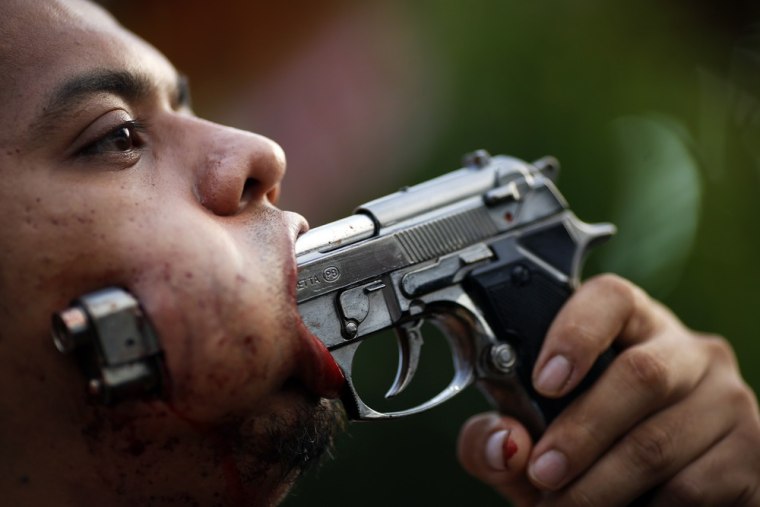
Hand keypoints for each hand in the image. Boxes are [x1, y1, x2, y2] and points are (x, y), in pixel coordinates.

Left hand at [457, 274, 759, 505]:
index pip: (611, 298)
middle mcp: (687, 351)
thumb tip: (504, 444)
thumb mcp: (536, 440)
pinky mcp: (750, 451)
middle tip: (543, 474)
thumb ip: (498, 437)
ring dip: (602, 486)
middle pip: (639, 375)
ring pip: (658, 441)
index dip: (575, 333)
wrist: (666, 497)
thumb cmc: (589, 454)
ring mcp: (725, 398)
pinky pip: (691, 487)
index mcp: (631, 327)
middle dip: (581, 432)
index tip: (543, 382)